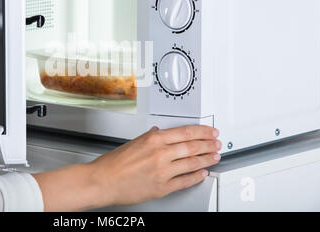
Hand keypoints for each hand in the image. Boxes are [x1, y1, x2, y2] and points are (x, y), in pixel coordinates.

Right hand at [33, 125, 220, 210]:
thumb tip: (159, 133)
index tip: (210, 131)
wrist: (103, 181)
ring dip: (206, 159)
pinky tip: (202, 173)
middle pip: (192, 146)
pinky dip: (196, 176)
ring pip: (192, 163)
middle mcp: (160, 154)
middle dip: (208, 144)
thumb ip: (149, 137)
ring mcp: (163, 171)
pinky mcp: (162, 187)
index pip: (185, 132)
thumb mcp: (133, 142)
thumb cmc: (113, 163)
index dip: (202, 131)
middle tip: (216, 143)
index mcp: (153, 140)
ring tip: (214, 156)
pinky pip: (185, 181)